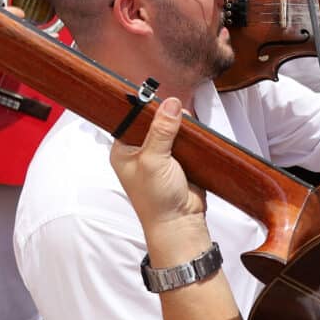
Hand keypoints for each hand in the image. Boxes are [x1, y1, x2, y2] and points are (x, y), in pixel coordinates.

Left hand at [107, 96, 210, 237]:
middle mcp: (141, 151)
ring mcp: (161, 156)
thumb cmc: (156, 200)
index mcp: (124, 150)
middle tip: (176, 109)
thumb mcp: (154, 160)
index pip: (131, 119)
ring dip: (181, 126)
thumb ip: (161, 131)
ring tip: (187, 121)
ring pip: (172, 130)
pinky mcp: (180, 160)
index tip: (157, 96)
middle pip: (154, 122)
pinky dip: (192, 136)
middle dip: (166, 115)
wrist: (180, 223)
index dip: (143, 108)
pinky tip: (196, 131)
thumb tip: (170, 105)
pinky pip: (186, 141)